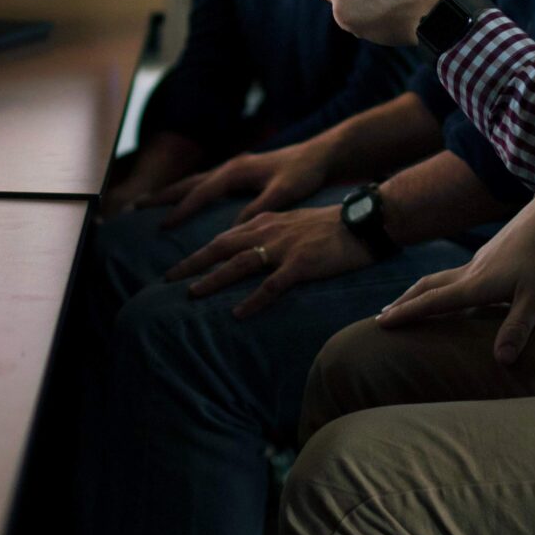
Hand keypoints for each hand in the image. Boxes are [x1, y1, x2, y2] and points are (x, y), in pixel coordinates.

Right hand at [157, 139, 337, 228]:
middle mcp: (231, 166)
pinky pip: (207, 183)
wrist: (322, 154)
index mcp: (236, 170)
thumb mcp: (283, 193)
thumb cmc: (304, 173)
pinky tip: (187, 201)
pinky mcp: (242, 173)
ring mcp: (235, 168)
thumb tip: (235, 229)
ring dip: (173, 192)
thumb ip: (260, 208)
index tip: (161, 225)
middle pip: (188, 182)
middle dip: (162, 195)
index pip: (201, 192)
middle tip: (135, 207)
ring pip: (195, 181)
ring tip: (150, 203)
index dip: (181, 210)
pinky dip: (190, 192)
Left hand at [164, 205, 374, 319]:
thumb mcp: (296, 222)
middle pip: (222, 247)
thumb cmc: (336, 225)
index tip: (178, 266)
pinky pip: (272, 285)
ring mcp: (285, 247)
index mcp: (267, 222)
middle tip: (168, 279)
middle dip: (193, 263)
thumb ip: (272, 233)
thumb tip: (254, 251)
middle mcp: (270, 232)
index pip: (225, 237)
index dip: (200, 252)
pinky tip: (238, 313)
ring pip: (240, 264)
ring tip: (192, 294)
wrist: (367, 221)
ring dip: (214, 279)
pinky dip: (253, 300)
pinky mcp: (302, 264)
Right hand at [376, 199, 534, 363]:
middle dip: (405, 302)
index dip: (407, 313)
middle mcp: (471, 270)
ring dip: (422, 291)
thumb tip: (501, 361)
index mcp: (476, 284)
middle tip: (384, 315)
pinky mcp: (493, 252)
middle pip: (428, 286)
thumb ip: (518, 328)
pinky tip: (458, 291)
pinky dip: (444, 285)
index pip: (433, 302)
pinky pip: (458, 272)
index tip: (381, 323)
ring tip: (413, 302)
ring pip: (442, 277)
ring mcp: (481, 258)